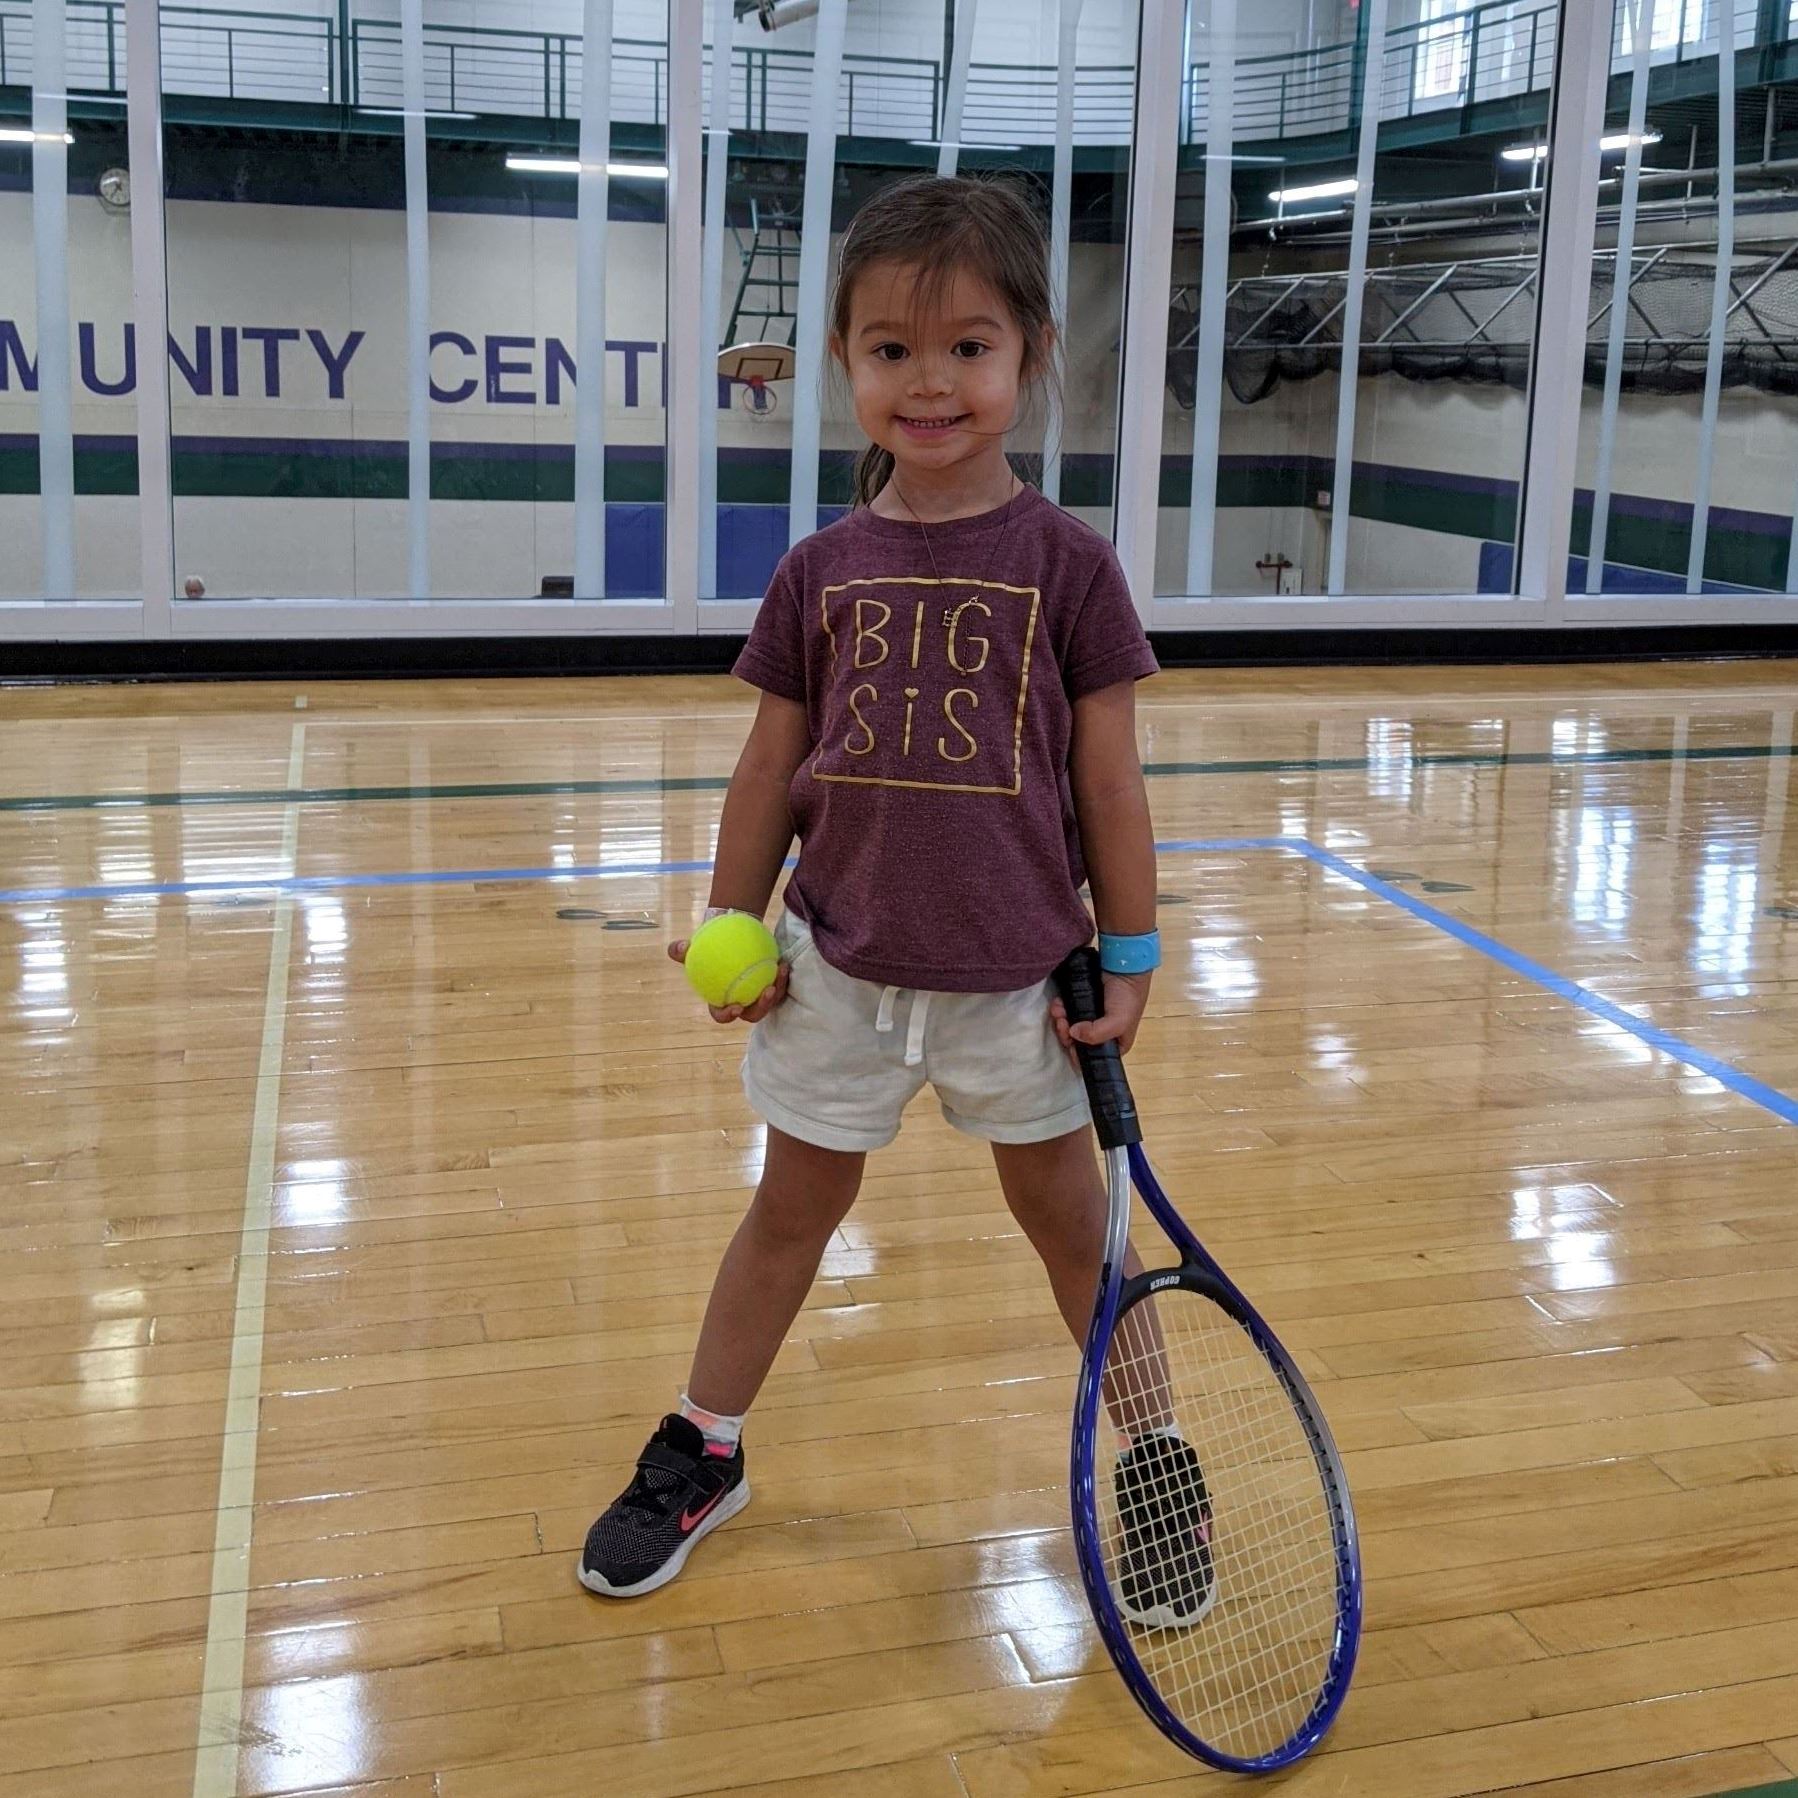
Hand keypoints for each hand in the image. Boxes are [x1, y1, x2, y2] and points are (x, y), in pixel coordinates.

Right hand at [667, 938, 789, 1024]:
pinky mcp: (772, 985)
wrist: (732, 937)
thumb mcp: (695, 947)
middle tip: (766, 991)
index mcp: (721, 1001)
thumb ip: (683, 950)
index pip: (722, 1016)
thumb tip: (680, 948)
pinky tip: (782, 963)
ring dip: (776, 991)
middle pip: (752, 1014)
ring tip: (778, 972)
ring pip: (770, 1001)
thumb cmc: (711, 946)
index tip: (736, 1006)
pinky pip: (779, 986)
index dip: (728, 1015)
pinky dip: (781, 977)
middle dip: (761, 1007)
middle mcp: (742, 1002)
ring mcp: (758, 996)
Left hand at [1051, 970, 1149, 1058]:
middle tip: (1062, 1022)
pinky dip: (1060, 1009)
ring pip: (1068, 1027)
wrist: (1125, 966)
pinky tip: (1058, 1002)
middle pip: (1075, 1043)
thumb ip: (1096, 1034)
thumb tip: (1073, 1033)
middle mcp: (1100, 1035)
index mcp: (1113, 1045)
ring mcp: (1090, 1019)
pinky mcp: (1082, 1005)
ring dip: (1060, 1020)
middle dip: (1065, 1034)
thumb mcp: (1118, 1022)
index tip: (1070, 1042)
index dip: (1076, 1054)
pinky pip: (1066, 1011)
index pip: (1091, 1059)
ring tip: (1058, 1010)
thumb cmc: (1128, 997)